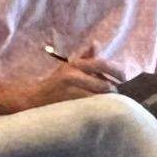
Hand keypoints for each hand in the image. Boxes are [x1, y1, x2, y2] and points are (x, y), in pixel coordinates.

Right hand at [0, 56, 117, 126]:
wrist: (31, 100)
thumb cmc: (54, 84)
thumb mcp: (67, 67)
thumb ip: (85, 58)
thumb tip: (96, 43)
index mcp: (75, 64)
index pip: (102, 64)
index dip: (117, 71)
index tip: (125, 78)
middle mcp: (72, 75)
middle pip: (104, 84)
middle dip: (114, 92)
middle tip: (118, 97)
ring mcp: (70, 92)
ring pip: (99, 98)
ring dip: (107, 103)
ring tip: (110, 107)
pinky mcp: (68, 106)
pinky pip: (90, 109)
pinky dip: (98, 111)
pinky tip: (100, 114)